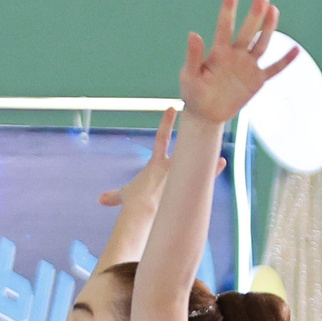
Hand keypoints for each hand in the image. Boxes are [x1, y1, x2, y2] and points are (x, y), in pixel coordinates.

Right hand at [97, 108, 223, 212]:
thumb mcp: (124, 197)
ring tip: (215, 143)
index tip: (172, 109)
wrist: (145, 210)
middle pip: (184, 144)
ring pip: (196, 159)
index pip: (161, 137)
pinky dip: (213, 169)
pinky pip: (204, 175)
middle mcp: (171, 165)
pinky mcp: (188, 184)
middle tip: (197, 117)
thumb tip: (100, 200)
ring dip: (205, 153)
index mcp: (156, 163)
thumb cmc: (134, 202)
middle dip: (190, 132)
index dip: (166, 123)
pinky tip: (222, 161)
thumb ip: (114, 196)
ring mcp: (181, 174)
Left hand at [180, 0, 298, 124]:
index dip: (228, 9)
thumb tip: (193, 34)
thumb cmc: (194, 92)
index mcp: (219, 51)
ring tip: (274, 10)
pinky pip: (273, 69)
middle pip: (248, 32)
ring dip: (268, 29)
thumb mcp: (189, 75)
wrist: (206, 112)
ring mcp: (248, 66)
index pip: (224, 27)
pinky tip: (296, 50)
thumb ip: (193, 56)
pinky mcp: (257, 80)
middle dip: (255, 16)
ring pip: (261, 45)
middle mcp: (236, 54)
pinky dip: (284, 61)